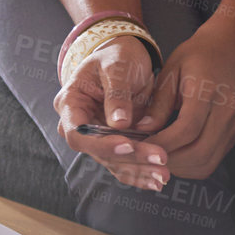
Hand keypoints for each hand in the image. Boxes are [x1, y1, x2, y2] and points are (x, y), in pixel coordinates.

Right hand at [55, 36, 169, 192]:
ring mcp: (97, 137)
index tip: (128, 144)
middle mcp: (79, 125)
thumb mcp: (116, 65)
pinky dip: (141, 172)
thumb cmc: (116, 55)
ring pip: (115, 162)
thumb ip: (116, 92)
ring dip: (140, 170)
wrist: (127, 56)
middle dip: (130, 158)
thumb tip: (119, 123)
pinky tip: (159, 179)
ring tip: (164, 173)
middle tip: (159, 158)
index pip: (79, 133)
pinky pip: (125, 163)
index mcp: (70, 103)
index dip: (101, 144)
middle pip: (99, 152)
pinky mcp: (114, 144)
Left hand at [133, 24, 234, 181]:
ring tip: (158, 159)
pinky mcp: (232, 134)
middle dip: (170, 160)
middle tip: (147, 156)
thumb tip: (142, 130)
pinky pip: (212, 160)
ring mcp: (232, 125)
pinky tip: (174, 156)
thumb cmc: (197, 56)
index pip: (188, 128)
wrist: (229, 49)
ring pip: (207, 162)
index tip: (142, 146)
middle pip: (200, 152)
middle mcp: (226, 112)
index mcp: (208, 91)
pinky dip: (192, 166)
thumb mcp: (172, 69)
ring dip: (181, 168)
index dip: (164, 143)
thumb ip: (159, 102)